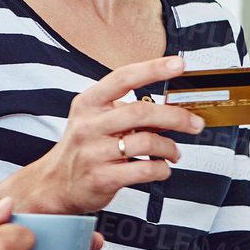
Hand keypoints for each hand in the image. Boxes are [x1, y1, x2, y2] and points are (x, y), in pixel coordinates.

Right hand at [6, 55, 205, 215]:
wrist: (55, 185)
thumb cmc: (83, 149)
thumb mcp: (94, 121)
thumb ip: (126, 111)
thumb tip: (170, 107)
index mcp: (88, 103)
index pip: (123, 78)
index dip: (153, 69)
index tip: (179, 64)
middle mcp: (88, 125)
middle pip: (141, 112)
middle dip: (176, 117)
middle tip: (195, 123)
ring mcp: (93, 152)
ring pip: (146, 142)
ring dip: (170, 147)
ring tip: (174, 152)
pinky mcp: (101, 178)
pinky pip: (144, 169)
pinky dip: (161, 169)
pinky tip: (161, 168)